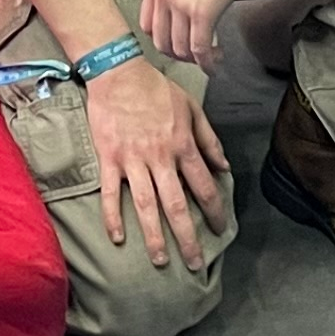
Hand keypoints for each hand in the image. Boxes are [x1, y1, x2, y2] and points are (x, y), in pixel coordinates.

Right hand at [84, 55, 230, 269]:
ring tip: (159, 261)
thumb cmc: (157, 89)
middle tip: (194, 263)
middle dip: (187, 237)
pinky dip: (113, 216)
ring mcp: (133, 160)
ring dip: (153, 235)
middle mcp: (160, 157)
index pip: (204, 186)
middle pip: (176, 205)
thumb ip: (209, 139)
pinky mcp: (109, 159)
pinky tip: (118, 238)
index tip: (219, 230)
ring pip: (145, 205)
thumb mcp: (192, 108)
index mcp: (183, 145)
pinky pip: (110, 193)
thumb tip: (224, 166)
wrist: (118, 72)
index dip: (214, 211)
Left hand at [136, 0, 261, 71]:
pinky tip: (216, 62)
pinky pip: (200, 49)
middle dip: (179, 54)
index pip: (147, 25)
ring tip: (211, 58)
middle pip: (161, 41)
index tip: (178, 43)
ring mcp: (180, 3)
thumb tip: (184, 4)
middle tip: (196, 56)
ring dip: (196, 61)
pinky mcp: (202, 11)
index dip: (163, 39)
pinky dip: (208, 62)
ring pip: (180, 49)